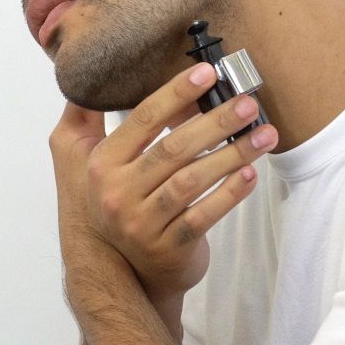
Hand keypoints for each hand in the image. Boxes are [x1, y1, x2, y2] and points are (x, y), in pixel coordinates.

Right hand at [54, 63, 276, 303]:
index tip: (207, 72)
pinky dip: (229, 194)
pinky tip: (250, 175)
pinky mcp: (168, 247)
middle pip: (172, 149)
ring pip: (191, 181)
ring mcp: (141, 223)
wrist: (123, 272)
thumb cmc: (112, 203)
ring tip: (263, 135)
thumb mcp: (80, 160)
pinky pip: (203, 216)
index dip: (175, 94)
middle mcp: (117, 193)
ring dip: (231, 155)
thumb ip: (84, 118)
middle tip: (248, 103)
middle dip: (215, 122)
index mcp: (101, 165)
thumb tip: (91, 74)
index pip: (142, 120)